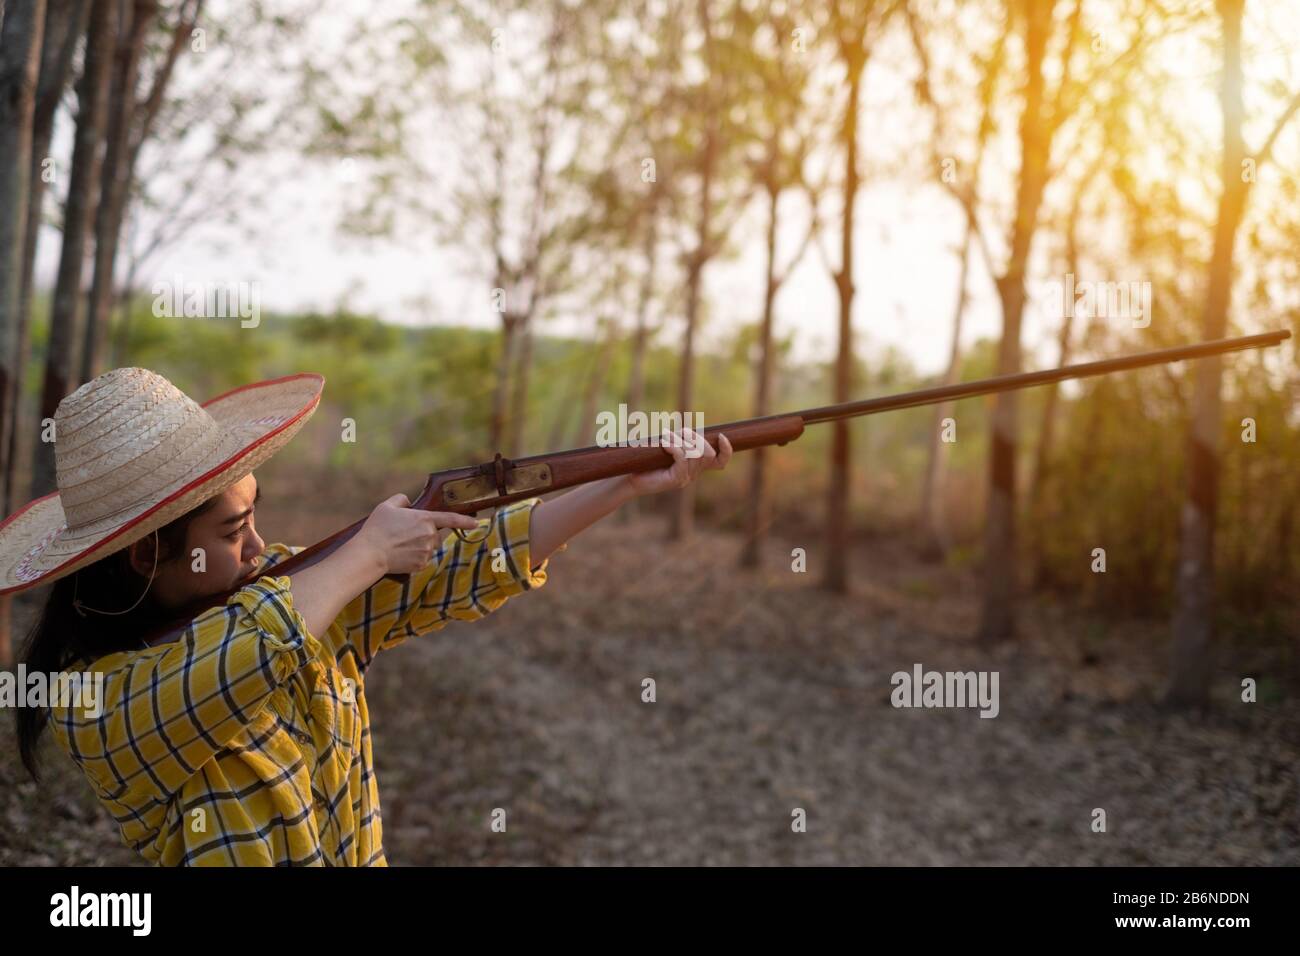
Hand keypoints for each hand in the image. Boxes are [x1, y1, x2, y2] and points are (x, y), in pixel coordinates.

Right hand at [353, 493, 480, 573]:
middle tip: (404, 534)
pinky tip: (401, 555)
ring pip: (429, 548)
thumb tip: (409, 503)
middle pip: (434, 535)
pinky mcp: (421, 565)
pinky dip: (414, 558)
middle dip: (424, 534)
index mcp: (425, 519)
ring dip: (419, 546)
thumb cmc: (378, 528)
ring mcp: (427, 552)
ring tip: (400, 545)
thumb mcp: (387, 506)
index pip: (450, 519)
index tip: (476, 523)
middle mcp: (430, 536)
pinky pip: (422, 560)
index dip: (465, 520)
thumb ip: (401, 500)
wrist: (370, 553)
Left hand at [625, 428, 732, 497]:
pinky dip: (674, 446)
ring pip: (695, 454)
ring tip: (666, 436)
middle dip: (696, 438)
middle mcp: (693, 473)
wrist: (629, 478)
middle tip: (680, 432)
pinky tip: (664, 443)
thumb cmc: (646, 461)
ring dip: (681, 440)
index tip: (721, 436)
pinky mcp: (676, 479)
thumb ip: (679, 441)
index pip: (721, 461)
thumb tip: (687, 431)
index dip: (727, 450)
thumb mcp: (666, 448)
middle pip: (709, 453)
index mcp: (695, 466)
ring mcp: (686, 478)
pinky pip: (682, 458)